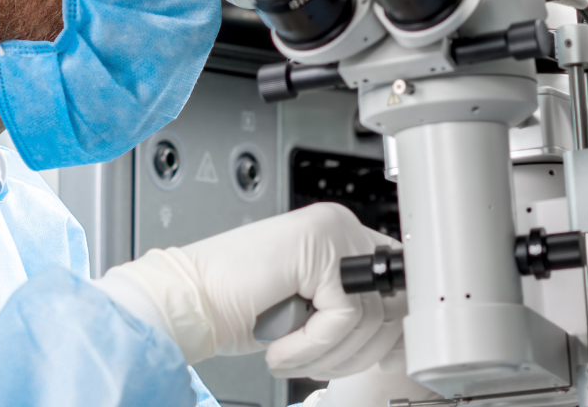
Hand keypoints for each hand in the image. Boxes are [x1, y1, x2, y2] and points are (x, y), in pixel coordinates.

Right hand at [96, 202, 402, 378]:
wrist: (187, 299)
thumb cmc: (237, 304)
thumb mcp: (310, 310)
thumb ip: (350, 311)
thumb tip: (395, 339)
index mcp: (343, 237)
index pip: (399, 282)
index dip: (393, 328)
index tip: (377, 358)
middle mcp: (341, 226)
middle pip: (391, 304)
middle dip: (357, 351)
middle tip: (317, 361)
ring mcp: (330, 232)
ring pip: (367, 316)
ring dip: (327, 354)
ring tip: (289, 352)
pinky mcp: (316, 250)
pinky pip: (341, 317)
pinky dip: (309, 347)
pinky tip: (279, 347)